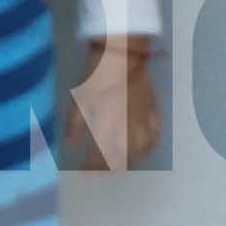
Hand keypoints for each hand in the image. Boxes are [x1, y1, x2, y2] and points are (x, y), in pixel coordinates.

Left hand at [69, 36, 159, 172]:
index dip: (92, 167)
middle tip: (103, 173)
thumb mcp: (79, 98)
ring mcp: (142, 116)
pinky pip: (156, 132)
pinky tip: (144, 149)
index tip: (85, 174)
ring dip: (131, 160)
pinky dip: (150, 145)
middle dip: (111, 168)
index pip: (99, 153)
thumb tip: (69, 146)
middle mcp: (126, 123)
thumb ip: (74, 124)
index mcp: (105, 121)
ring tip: (122, 164)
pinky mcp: (153, 107)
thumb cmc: (96, 75)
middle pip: (121, 155)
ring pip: (141, 148)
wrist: (121, 52)